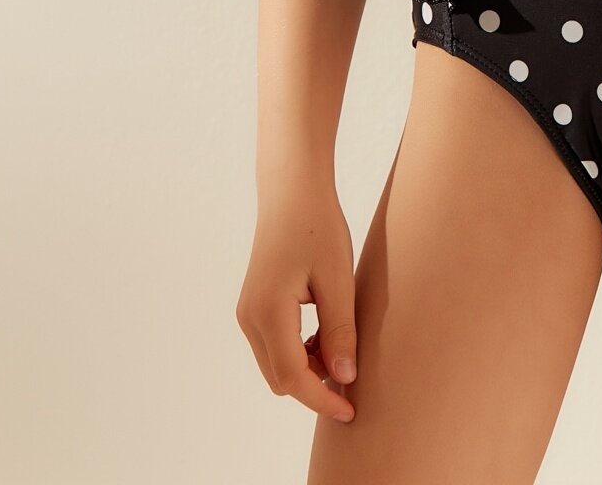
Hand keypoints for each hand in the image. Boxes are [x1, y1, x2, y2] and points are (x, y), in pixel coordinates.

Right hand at [236, 186, 358, 423]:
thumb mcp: (338, 279)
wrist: (292, 191)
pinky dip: (299, 351)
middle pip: (281, 377)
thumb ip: (340, 330)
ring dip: (308, 368)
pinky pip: (274, 346)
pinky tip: (326, 332)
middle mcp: (250, 318)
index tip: (351, 410)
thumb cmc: (318, 228)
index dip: (322, 399)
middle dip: (315, 385)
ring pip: (276, 364)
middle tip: (353, 375)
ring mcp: (248, 312)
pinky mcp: (254, 305)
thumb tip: (344, 377)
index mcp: (268, 312)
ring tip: (343, 346)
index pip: (294, 377)